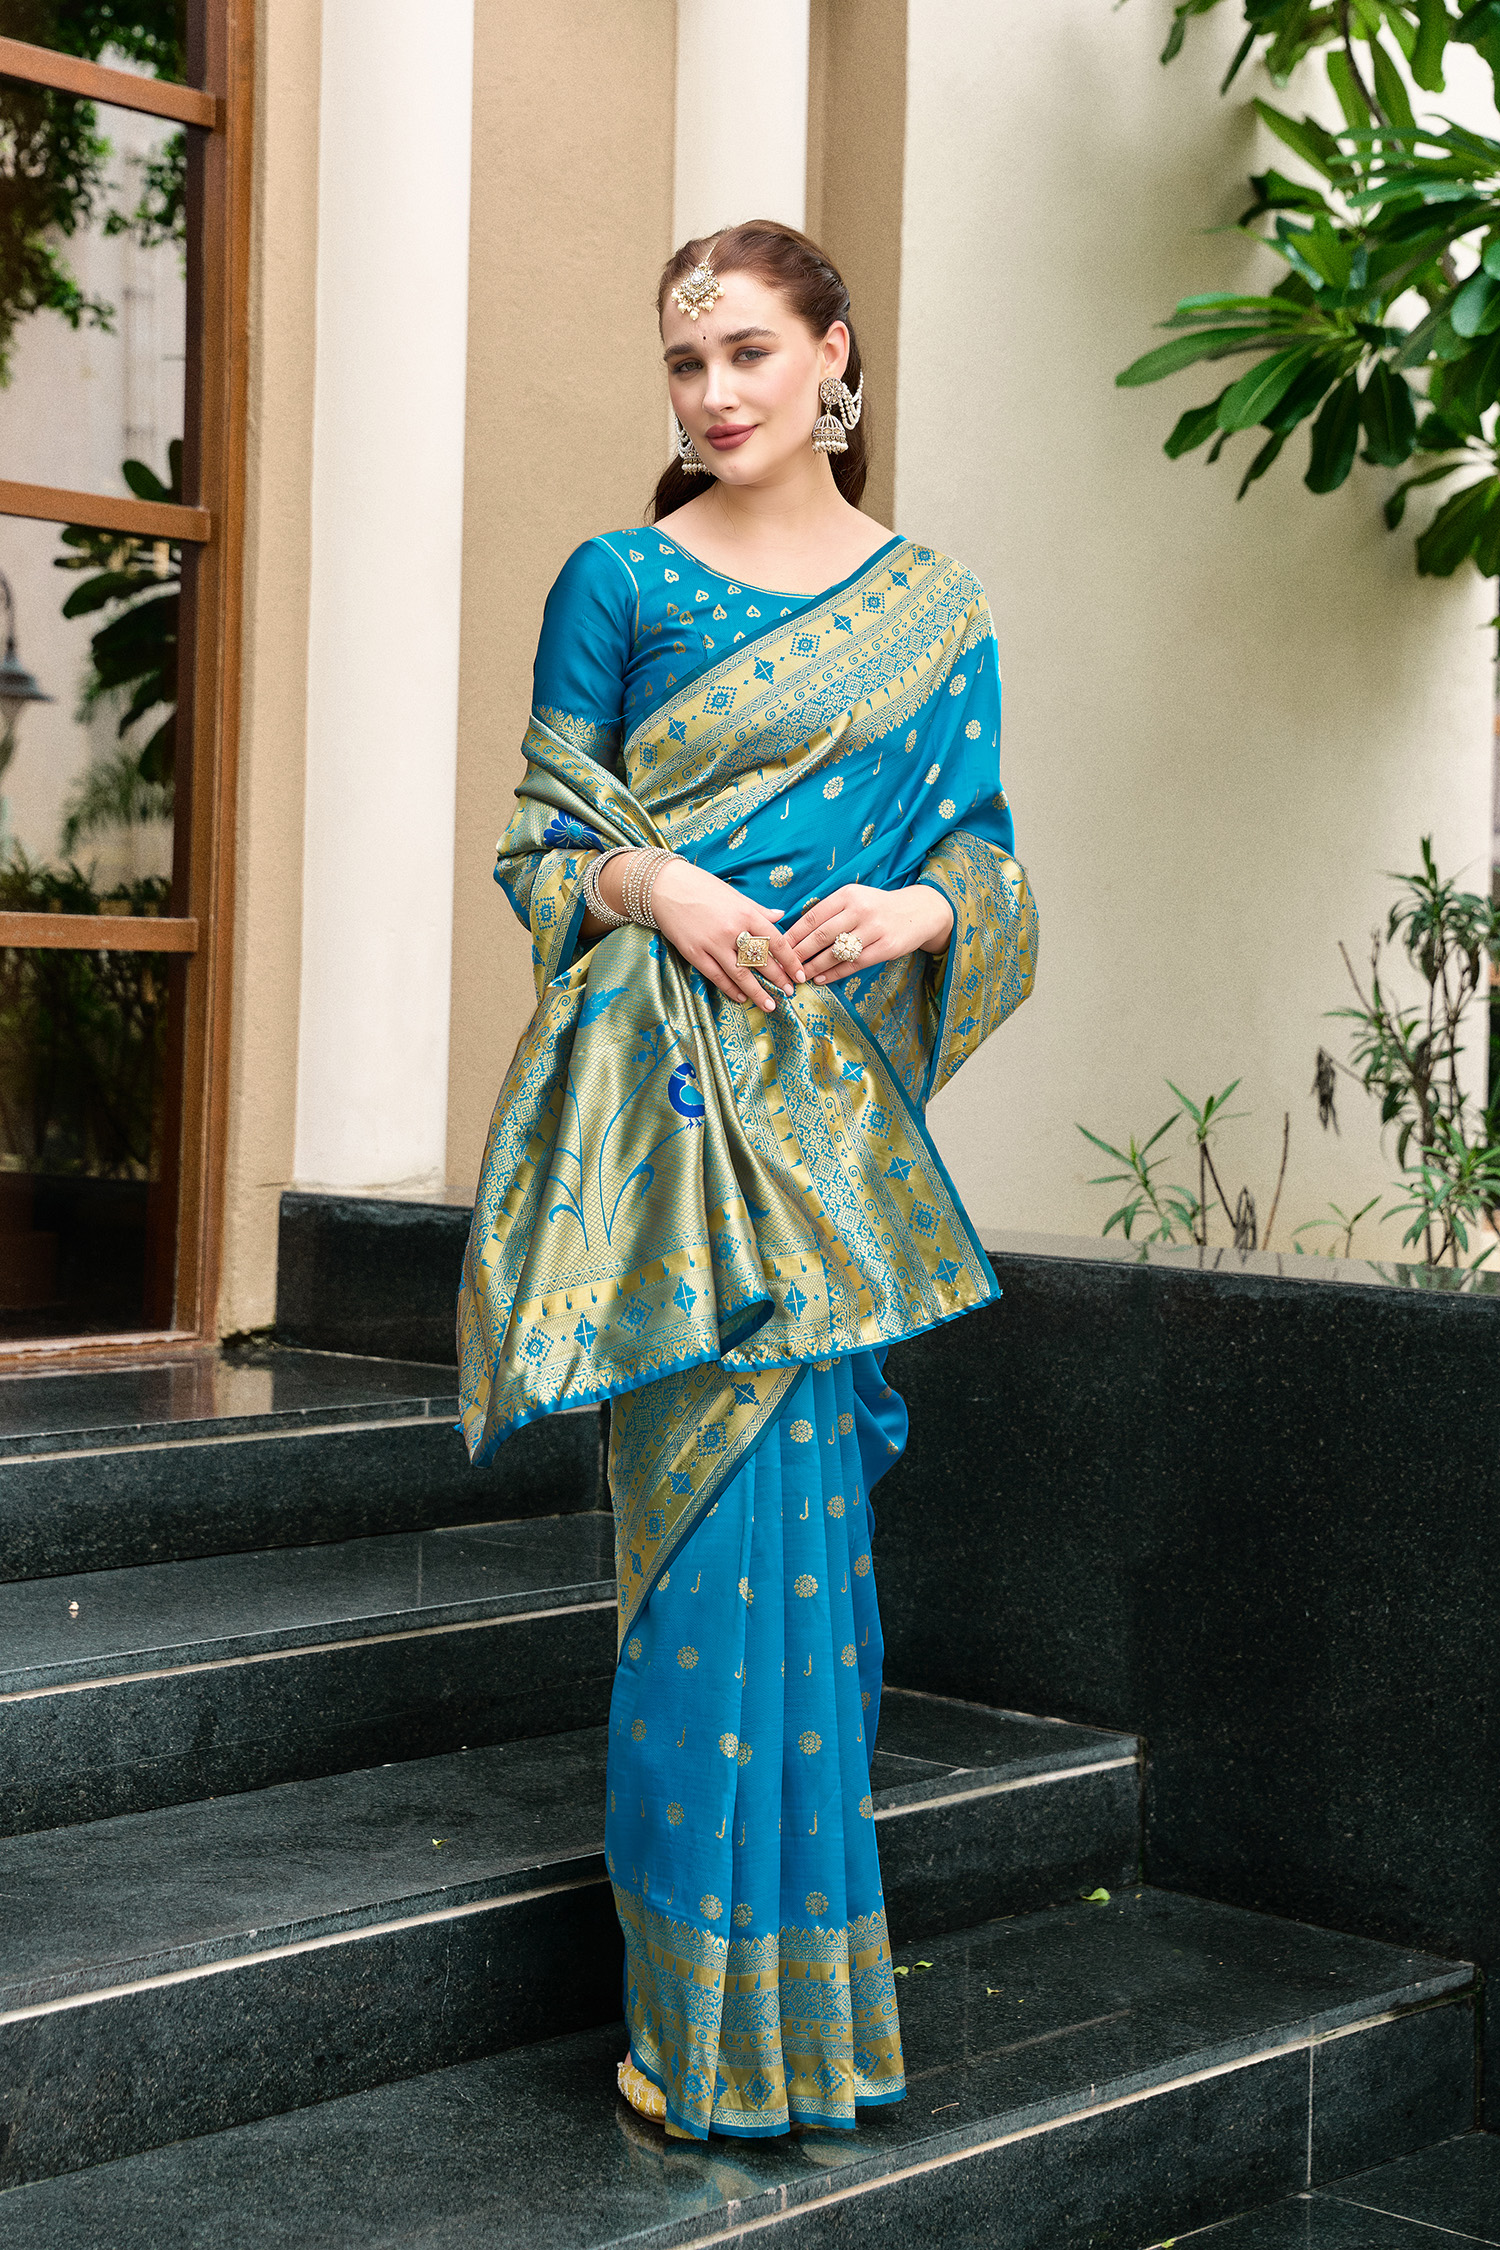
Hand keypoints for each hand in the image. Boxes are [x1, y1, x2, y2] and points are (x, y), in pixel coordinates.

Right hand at [626, 854, 804, 1010]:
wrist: (666, 886)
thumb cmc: (702, 887)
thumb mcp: (735, 895)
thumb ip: (758, 909)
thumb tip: (781, 916)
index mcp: (746, 913)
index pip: (776, 942)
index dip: (790, 961)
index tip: (800, 974)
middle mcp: (732, 929)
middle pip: (761, 961)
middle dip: (778, 979)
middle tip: (790, 992)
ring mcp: (712, 943)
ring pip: (740, 974)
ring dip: (757, 992)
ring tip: (770, 1005)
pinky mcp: (694, 953)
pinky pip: (716, 976)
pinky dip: (731, 989)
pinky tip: (741, 997)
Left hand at [786, 883, 953, 984]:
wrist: (918, 912)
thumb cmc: (878, 907)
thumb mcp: (855, 899)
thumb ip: (829, 911)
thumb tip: (795, 932)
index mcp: (848, 895)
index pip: (812, 917)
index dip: (793, 935)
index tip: (778, 948)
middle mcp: (860, 910)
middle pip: (821, 935)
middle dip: (799, 953)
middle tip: (783, 966)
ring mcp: (874, 929)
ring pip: (836, 952)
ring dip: (814, 967)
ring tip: (799, 976)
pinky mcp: (886, 947)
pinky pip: (854, 964)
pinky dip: (835, 973)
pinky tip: (821, 979)